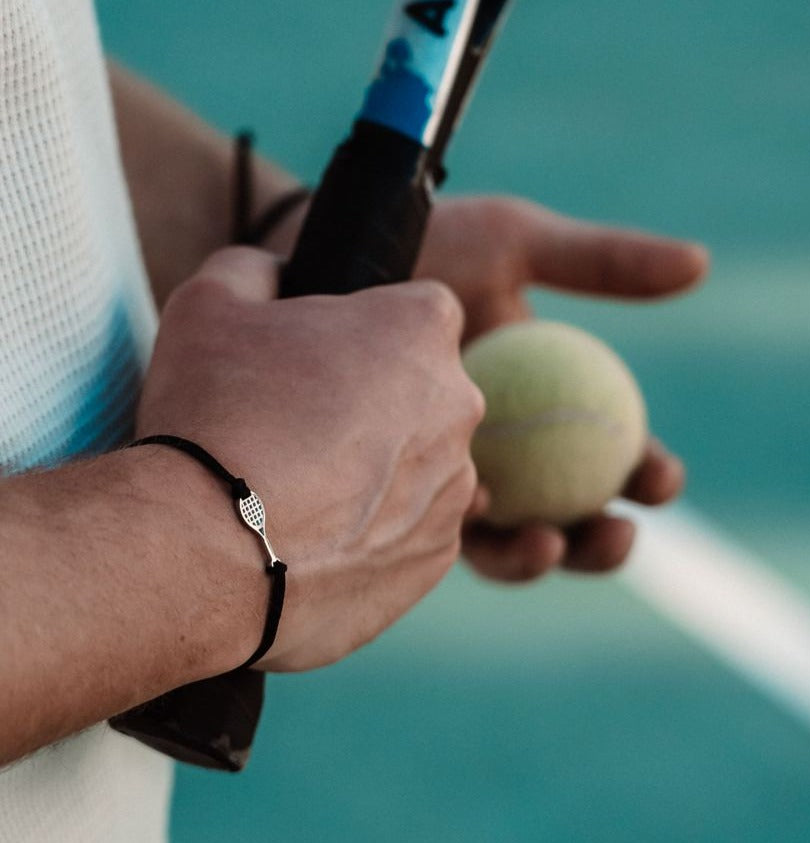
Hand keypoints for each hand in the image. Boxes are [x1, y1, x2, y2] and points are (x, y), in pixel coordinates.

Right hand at [137, 248, 484, 670]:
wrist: (208, 551)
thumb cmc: (215, 414)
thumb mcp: (210, 302)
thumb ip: (257, 269)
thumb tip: (273, 272)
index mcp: (420, 329)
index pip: (421, 310)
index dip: (374, 327)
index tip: (331, 354)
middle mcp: (459, 406)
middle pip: (427, 390)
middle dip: (383, 398)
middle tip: (308, 424)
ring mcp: (454, 488)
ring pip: (424, 463)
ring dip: (383, 468)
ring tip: (307, 487)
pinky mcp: (437, 557)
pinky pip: (415, 528)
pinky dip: (378, 530)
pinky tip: (319, 536)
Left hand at [415, 196, 708, 580]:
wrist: (340, 254)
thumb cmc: (431, 244)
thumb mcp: (520, 244)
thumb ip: (601, 262)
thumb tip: (699, 265)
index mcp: (545, 400)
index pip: (608, 452)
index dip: (644, 474)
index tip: (661, 478)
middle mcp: (503, 445)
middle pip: (565, 512)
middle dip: (600, 541)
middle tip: (618, 534)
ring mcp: (449, 470)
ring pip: (504, 537)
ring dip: (538, 556)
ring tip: (550, 545)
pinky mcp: (399, 485)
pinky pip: (437, 526)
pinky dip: (462, 533)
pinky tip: (473, 516)